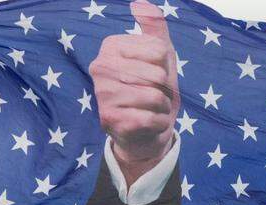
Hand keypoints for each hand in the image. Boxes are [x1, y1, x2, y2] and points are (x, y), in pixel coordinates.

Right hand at [90, 0, 179, 185]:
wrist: (146, 130)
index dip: (166, 66)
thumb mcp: (160, 54)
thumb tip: (138, 3)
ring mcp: (102, 94)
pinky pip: (149, 119)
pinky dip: (158, 123)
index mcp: (111, 46)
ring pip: (154, 97)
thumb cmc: (153, 87)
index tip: (155, 74)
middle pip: (157, 74)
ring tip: (151, 109)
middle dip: (165, 89)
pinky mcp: (108, 120)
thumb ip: (154, 26)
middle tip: (155, 95)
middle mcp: (100, 68)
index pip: (159, 50)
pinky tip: (148, 123)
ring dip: (162, 107)